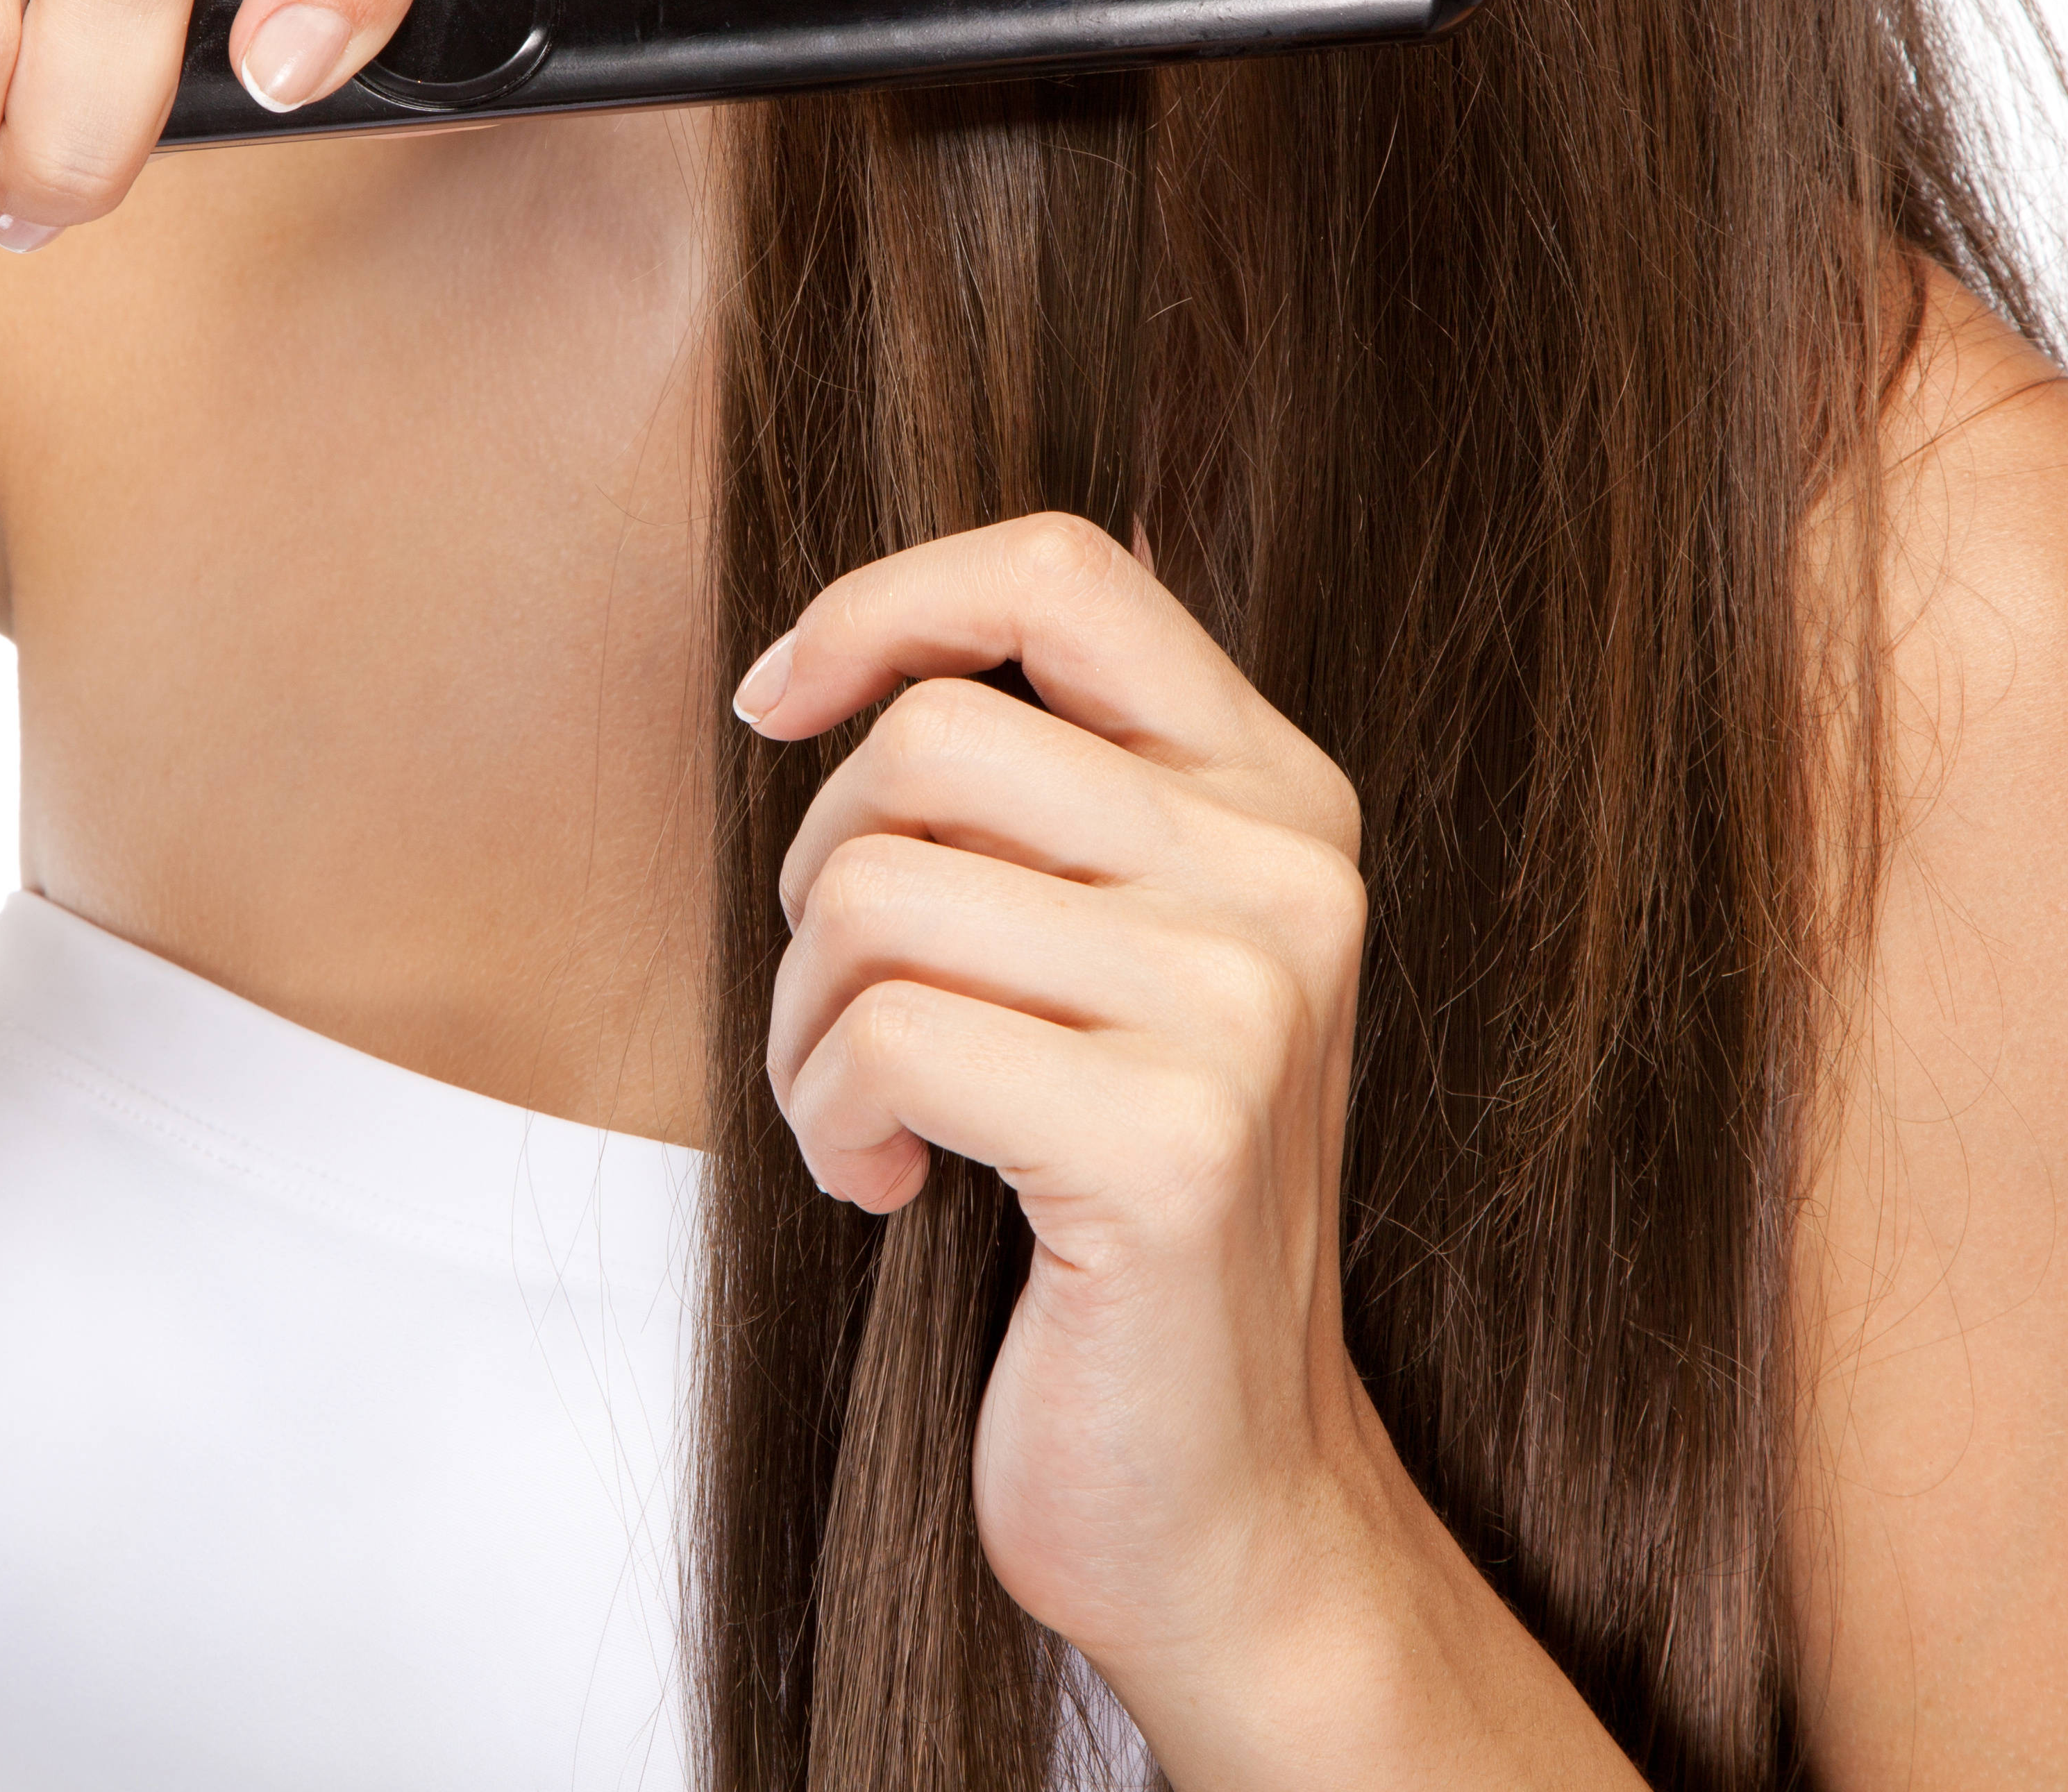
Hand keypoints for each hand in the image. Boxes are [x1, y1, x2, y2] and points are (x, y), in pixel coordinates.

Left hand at [738, 513, 1431, 1742]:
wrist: (1222, 1497)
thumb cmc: (1109, 1216)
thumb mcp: (1111, 961)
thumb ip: (1049, 799)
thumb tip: (869, 640)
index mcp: (1281, 800)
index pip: (1062, 569)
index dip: (881, 604)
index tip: (778, 702)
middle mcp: (1290, 878)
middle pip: (927, 737)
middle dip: (821, 881)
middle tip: (857, 1014)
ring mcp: (1245, 1006)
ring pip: (872, 890)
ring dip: (809, 1026)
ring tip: (876, 1117)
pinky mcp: (1170, 1143)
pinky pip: (882, 1039)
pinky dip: (829, 1123)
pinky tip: (895, 1190)